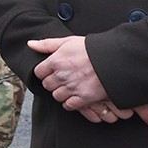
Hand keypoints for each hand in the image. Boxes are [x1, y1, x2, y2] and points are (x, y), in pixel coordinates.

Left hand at [28, 36, 147, 125]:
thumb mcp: (68, 41)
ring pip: (57, 96)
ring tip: (71, 87)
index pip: (39, 72)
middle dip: (53, 83)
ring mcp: (72, 88)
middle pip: (47, 85)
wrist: (116, 60)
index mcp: (56, 61)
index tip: (53, 71)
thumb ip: (47, 44)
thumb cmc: (92, 49)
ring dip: (62, 93)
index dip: (45, 72)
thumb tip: (30, 44)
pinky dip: (71, 103)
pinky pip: (68, 105)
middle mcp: (61, 75)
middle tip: (63, 79)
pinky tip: (76, 96)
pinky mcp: (84, 98)